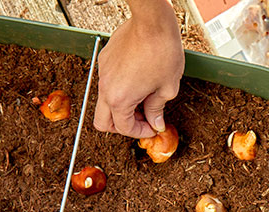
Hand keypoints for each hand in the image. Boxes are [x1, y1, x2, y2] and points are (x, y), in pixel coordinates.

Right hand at [94, 2, 183, 137]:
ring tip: (144, 99)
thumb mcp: (166, 87)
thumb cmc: (162, 52)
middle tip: (142, 121)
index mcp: (120, 99)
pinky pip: (107, 82)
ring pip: (104, 101)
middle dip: (122, 126)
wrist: (153, 22)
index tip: (152, 128)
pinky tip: (138, 80)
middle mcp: (105, 87)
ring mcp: (102, 72)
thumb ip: (157, 109)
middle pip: (102, 121)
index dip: (140, 132)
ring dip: (122, 107)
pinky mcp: (104, 59)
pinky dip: (120, 89)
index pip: (124, 127)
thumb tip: (156, 123)